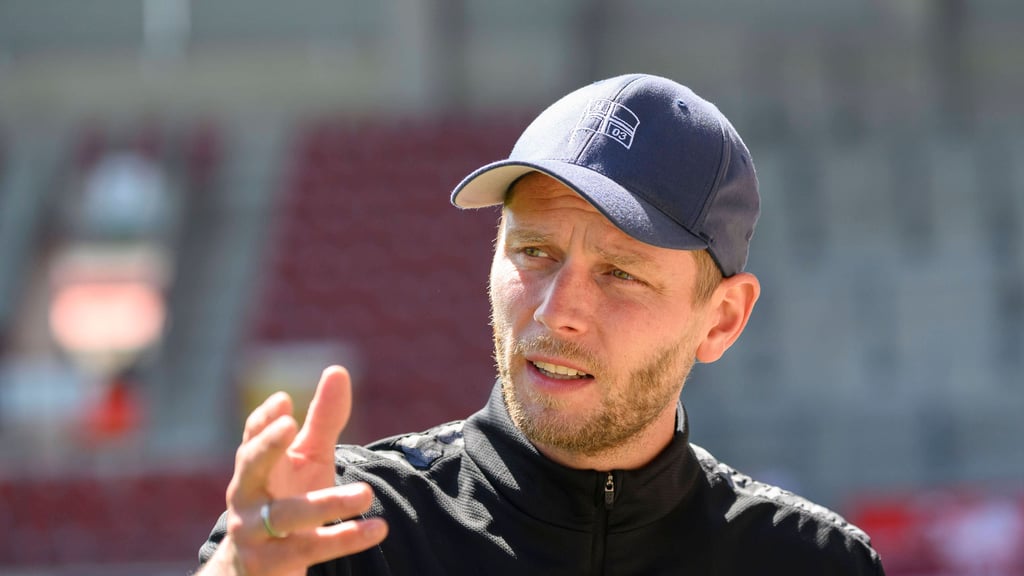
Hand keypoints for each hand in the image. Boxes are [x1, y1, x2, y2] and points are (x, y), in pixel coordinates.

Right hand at [200, 366, 387, 575]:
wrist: (254, 570)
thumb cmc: (286, 498)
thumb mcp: (306, 459)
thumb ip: (322, 419)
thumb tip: (337, 369)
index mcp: (253, 468)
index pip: (252, 437)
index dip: (264, 420)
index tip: (283, 402)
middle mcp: (245, 498)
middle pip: (251, 468)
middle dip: (267, 447)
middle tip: (290, 425)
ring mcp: (253, 534)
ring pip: (288, 516)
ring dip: (327, 504)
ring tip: (366, 493)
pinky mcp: (270, 566)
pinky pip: (309, 550)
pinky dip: (344, 540)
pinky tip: (376, 528)